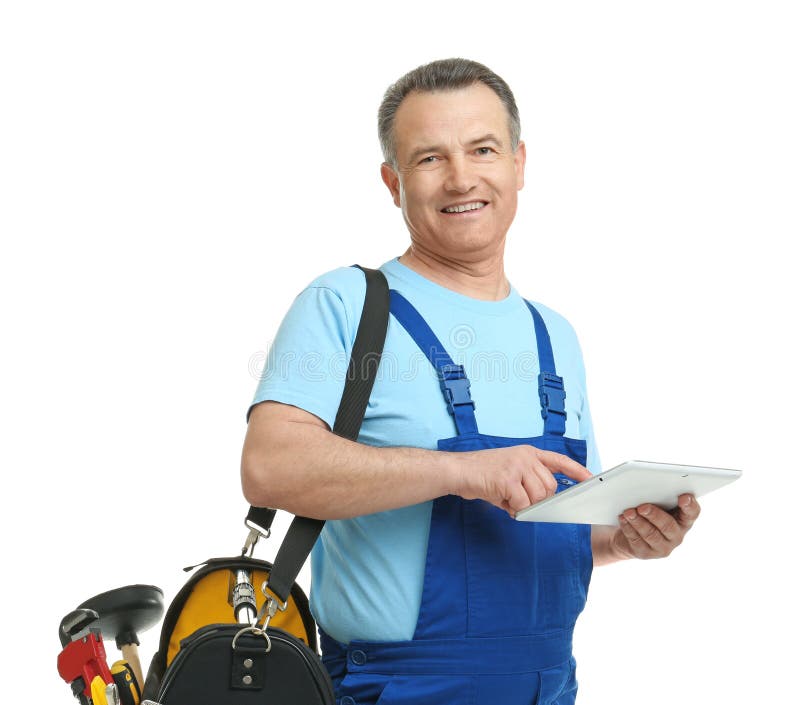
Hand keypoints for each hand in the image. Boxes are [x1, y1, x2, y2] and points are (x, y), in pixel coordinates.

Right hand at [458, 445, 591, 516]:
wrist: (458, 471)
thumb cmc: (483, 474)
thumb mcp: (510, 471)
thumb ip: (529, 482)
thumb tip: (544, 502)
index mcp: (529, 453)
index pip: (560, 461)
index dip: (577, 471)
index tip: (591, 479)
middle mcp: (526, 457)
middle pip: (550, 487)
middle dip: (537, 499)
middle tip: (516, 498)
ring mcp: (517, 466)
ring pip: (538, 497)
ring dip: (523, 505)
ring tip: (506, 497)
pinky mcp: (508, 478)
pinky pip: (522, 503)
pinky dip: (512, 508)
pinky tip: (500, 499)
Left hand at [612, 494, 700, 559]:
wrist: (630, 536)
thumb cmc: (648, 516)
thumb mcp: (657, 506)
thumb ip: (660, 498)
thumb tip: (651, 490)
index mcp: (683, 521)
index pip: (692, 513)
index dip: (690, 505)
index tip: (684, 497)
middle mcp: (676, 536)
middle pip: (668, 526)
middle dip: (654, 515)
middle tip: (642, 507)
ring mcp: (662, 547)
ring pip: (650, 534)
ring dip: (638, 522)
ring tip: (628, 512)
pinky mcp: (646, 553)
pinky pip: (636, 540)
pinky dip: (628, 528)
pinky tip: (623, 519)